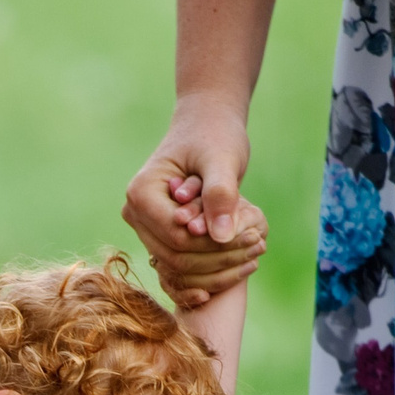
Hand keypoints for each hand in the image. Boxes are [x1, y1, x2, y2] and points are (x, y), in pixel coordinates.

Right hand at [124, 99, 265, 308]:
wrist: (206, 127)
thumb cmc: (214, 136)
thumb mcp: (222, 159)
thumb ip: (221, 194)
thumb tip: (220, 237)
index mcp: (141, 193)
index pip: (177, 237)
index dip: (215, 245)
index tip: (255, 237)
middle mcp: (134, 213)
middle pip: (175, 257)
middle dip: (219, 258)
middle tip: (260, 247)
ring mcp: (143, 227)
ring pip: (179, 267)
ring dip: (219, 267)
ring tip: (256, 252)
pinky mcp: (158, 235)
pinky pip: (182, 264)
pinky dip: (212, 267)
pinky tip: (242, 260)